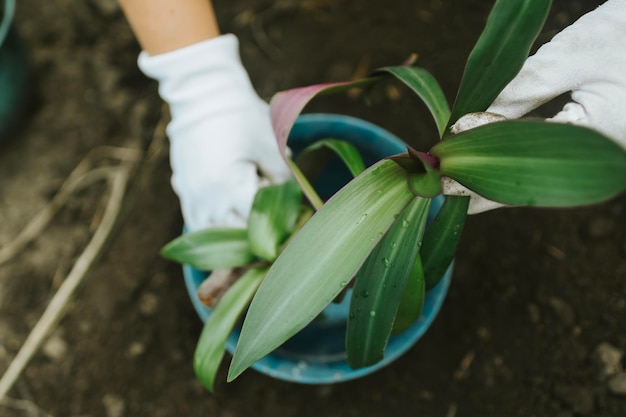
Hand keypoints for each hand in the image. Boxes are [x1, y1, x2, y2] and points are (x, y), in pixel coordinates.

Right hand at [139, 35, 290, 230]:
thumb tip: (294, 203)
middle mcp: (207, 198)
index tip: (291, 222)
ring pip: (212, 235)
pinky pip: (195, 221)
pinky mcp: (183, 188)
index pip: (258, 226)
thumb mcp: (271, 146)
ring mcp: (191, 195)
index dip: (277, 226)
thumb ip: (284, 180)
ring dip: (232, 234)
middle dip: (256, 233)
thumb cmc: (242, 116)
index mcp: (230, 188)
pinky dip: (212, 227)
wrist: (202, 92)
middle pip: (234, 236)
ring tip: (249, 224)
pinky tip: (227, 219)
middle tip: (274, 222)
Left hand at [444, 0, 625, 212]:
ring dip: (502, 163)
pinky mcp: (601, 135)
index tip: (446, 153)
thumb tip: (473, 123)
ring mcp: (603, 148)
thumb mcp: (569, 58)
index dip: (483, 156)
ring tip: (460, 174)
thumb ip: (521, 91)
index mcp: (599, 142)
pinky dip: (523, 147)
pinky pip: (556, 148)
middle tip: (443, 185)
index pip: (527, 158)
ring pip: (543, 163)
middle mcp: (603, 156)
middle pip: (534, 173)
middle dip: (488, 177)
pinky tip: (493, 150)